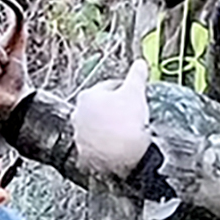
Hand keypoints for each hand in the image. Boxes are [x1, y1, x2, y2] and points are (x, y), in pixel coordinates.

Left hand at [72, 59, 153, 177]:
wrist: (120, 156)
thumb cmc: (125, 122)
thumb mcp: (135, 92)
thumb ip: (137, 75)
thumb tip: (140, 63)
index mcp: (88, 95)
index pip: (109, 86)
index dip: (126, 89)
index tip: (135, 94)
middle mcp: (78, 113)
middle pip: (101, 107)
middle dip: (115, 108)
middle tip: (132, 113)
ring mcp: (80, 134)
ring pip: (98, 126)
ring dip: (110, 126)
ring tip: (127, 131)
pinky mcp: (84, 152)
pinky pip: (98, 144)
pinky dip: (107, 143)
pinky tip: (120, 145)